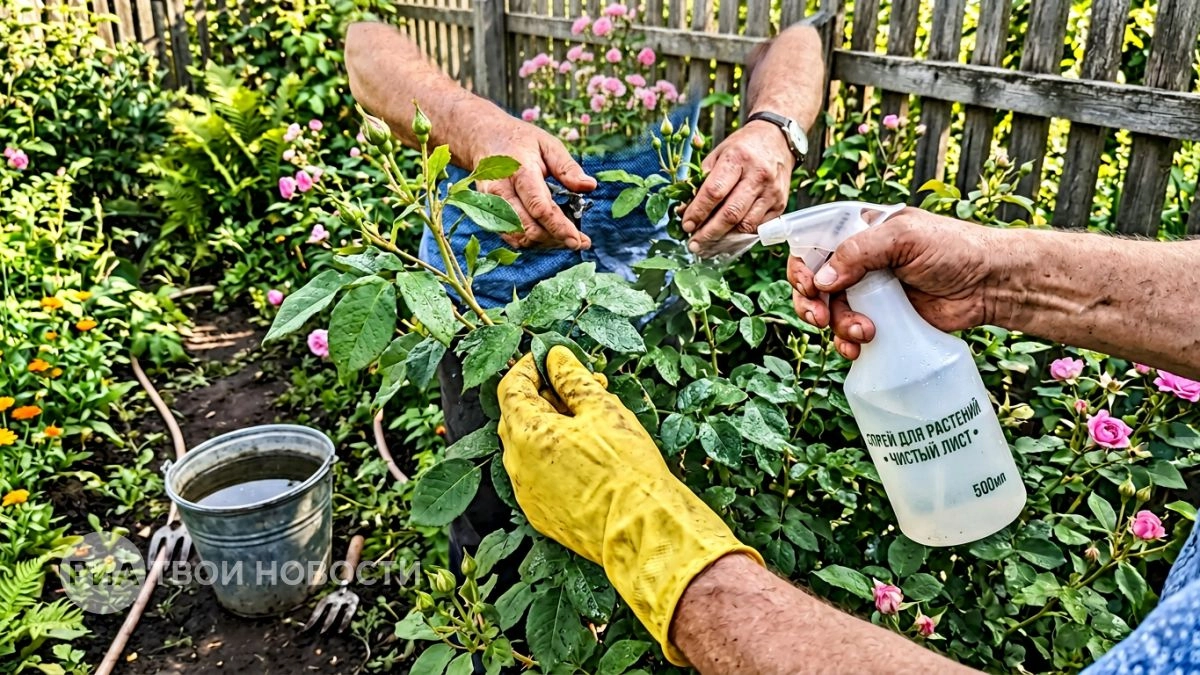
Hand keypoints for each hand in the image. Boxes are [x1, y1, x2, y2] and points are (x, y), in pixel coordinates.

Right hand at [472, 119, 596, 249]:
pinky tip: (549, 235)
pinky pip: (512, 237)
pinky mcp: (490, 215)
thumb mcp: (548, 145)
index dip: (560, 227)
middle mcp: (501, 192)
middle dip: (556, 240)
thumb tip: (589, 186)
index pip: (540, 208)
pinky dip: (534, 242)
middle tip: (580, 242)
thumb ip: (567, 168)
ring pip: (520, 238)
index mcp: (520, 172)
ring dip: (546, 243)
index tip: (579, 240)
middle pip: (529, 228)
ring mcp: (492, 206)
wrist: (485, 139)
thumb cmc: (521, 142)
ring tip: (567, 238)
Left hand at [498, 347, 761, 665]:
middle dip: (546, 396)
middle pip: (519, 417)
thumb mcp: (602, 410)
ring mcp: (527, 493)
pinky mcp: (541, 515)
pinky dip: (555, 458)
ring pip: (529, 448)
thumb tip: (555, 357)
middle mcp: (517, 464)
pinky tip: (588, 457)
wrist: (641, 528)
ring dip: (552, 428)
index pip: (511, 387)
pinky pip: (539, 476)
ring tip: (593, 422)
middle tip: (583, 386)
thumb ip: (572, 379)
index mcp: (527, 433)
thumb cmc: (626, 467)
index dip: (529, 367)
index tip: (550, 358)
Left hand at [682, 120, 794, 253]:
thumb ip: (701, 181)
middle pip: (731, 213)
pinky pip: (758, 227)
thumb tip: (684, 210)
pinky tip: (728, 237)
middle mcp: (758, 175)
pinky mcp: (780, 204)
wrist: (777, 140)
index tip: (686, 225)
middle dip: (709, 233)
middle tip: (694, 244)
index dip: (698, 212)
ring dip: (724, 239)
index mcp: (737, 158)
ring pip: (745, 225)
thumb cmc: (743, 147)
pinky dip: (740, 235)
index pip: (714, 192)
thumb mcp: (718, 154)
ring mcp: (771, 191)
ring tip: (708, 244)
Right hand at [789, 208, 1000, 359]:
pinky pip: (849, 331)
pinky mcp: (881, 318)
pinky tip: (858, 348)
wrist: (989, 285)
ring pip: (830, 310)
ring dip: (836, 325)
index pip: (814, 244)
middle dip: (811, 302)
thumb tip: (822, 279)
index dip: (802, 266)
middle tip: (820, 317)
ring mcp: (869, 291)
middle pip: (814, 282)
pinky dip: (846, 342)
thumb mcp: (904, 237)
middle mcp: (859, 261)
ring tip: (861, 332)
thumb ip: (859, 251)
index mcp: (860, 232)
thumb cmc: (954, 248)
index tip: (808, 286)